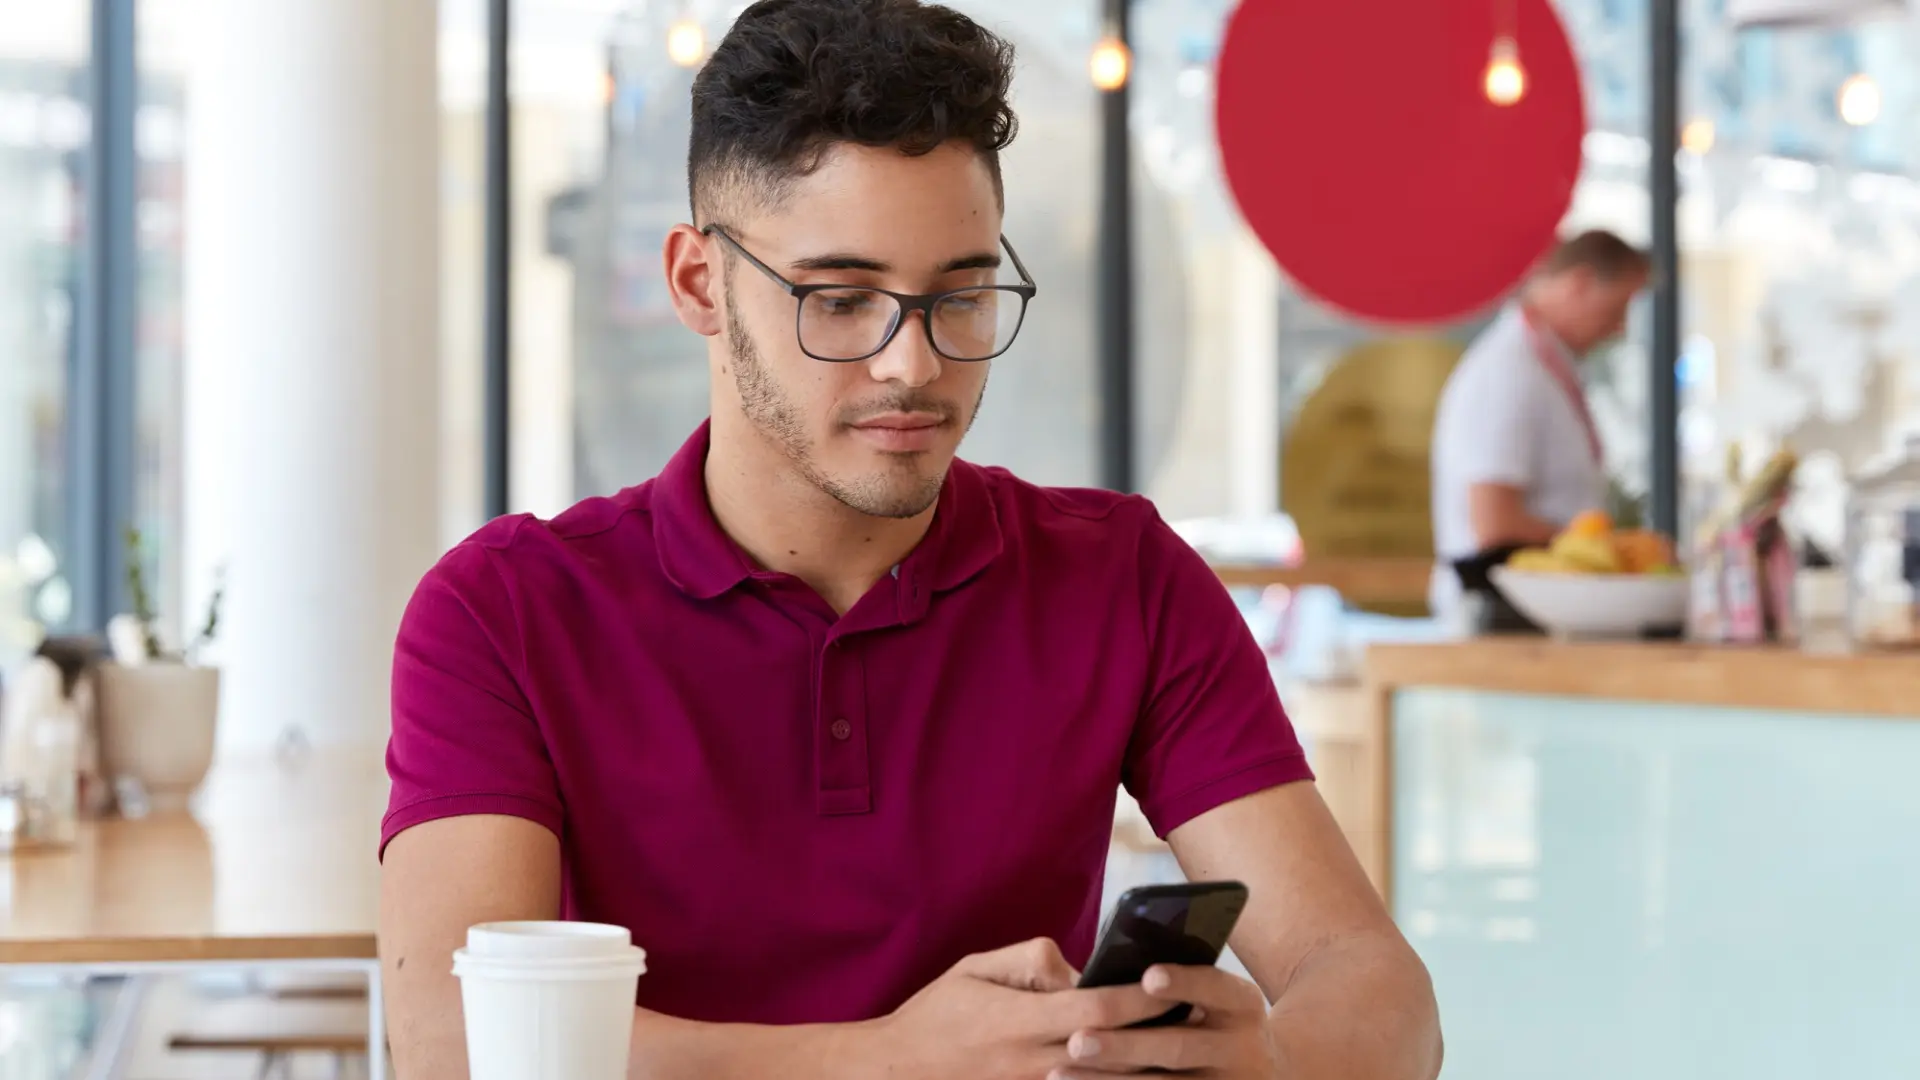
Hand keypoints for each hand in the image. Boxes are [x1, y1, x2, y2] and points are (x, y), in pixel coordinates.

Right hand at [862, 939, 1169, 1079]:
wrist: (896, 1072)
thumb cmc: (937, 1015)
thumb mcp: (975, 968)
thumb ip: (1030, 960)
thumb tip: (1078, 967)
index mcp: (1021, 1020)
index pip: (1098, 1010)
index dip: (1141, 999)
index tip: (1172, 985)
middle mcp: (1033, 1063)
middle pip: (1115, 1053)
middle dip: (1158, 1037)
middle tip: (1198, 1021)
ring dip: (1146, 1070)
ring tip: (1185, 1053)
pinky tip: (1141, 1074)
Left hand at [1047, 964, 1278, 1078]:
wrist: (1267, 1071)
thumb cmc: (1217, 1020)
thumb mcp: (1218, 996)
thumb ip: (1181, 981)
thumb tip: (1127, 965)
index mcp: (1242, 1004)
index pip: (1214, 987)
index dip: (1183, 983)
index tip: (1148, 977)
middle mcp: (1241, 1048)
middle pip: (1177, 1047)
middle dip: (1125, 1046)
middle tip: (1077, 1041)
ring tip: (1060, 1074)